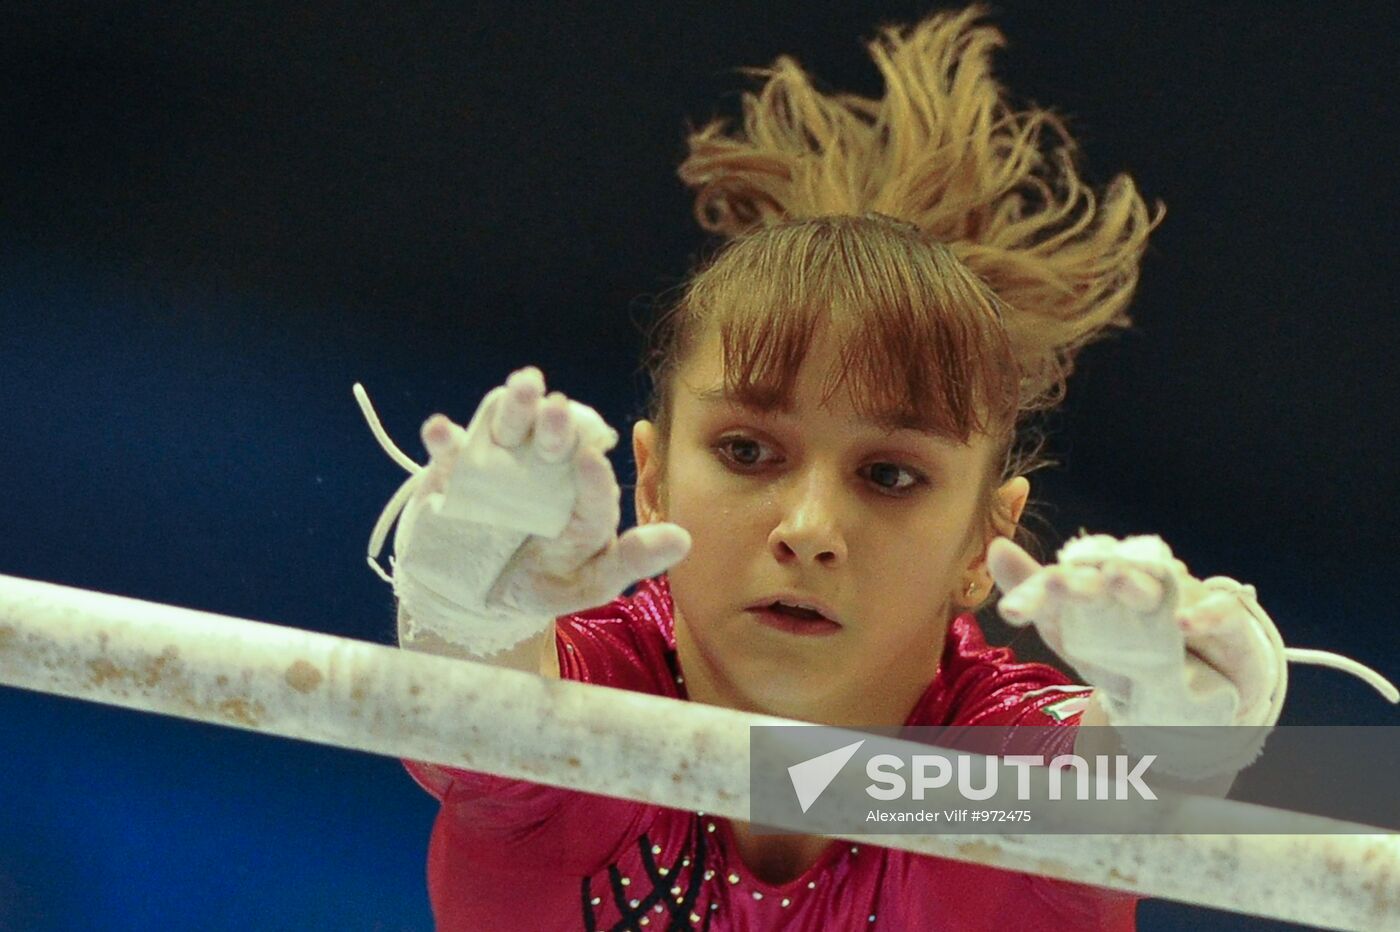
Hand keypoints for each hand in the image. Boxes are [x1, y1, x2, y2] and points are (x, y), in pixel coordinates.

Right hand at [390, 367, 690, 654]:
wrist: (475, 597)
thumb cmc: (541, 584)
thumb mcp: (587, 583)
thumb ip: (630, 562)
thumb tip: (684, 539)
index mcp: (581, 494)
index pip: (591, 482)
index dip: (591, 473)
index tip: (590, 460)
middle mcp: (544, 469)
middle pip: (551, 441)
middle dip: (555, 425)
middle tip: (558, 407)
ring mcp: (498, 467)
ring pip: (507, 430)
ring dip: (514, 406)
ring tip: (523, 385)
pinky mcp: (454, 474)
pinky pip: (449, 453)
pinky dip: (443, 439)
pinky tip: (440, 430)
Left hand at [986, 534, 1283, 729]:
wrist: (1200, 697)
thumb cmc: (1133, 656)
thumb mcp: (1080, 638)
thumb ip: (1040, 598)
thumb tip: (995, 546)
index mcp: (1099, 588)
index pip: (1066, 581)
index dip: (1039, 594)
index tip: (1010, 612)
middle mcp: (1140, 585)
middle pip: (1109, 575)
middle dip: (1084, 580)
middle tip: (1056, 584)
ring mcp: (1184, 598)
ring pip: (1162, 584)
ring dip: (1138, 582)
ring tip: (1116, 580)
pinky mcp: (1227, 619)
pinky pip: (1220, 610)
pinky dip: (1204, 614)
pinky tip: (1184, 623)